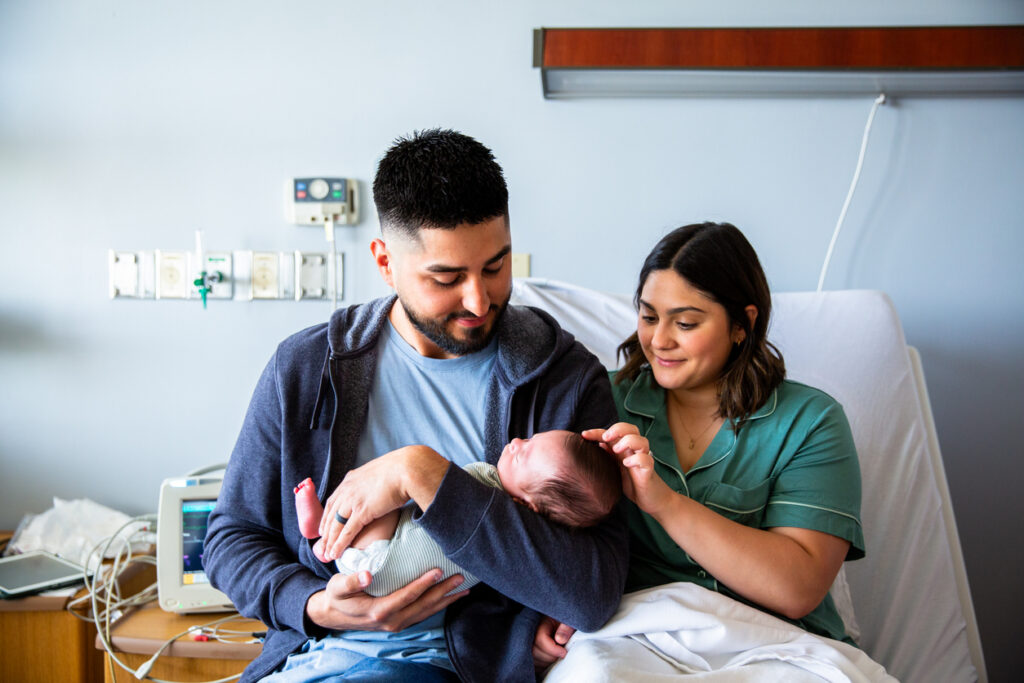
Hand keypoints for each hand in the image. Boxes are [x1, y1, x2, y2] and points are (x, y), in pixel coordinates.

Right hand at [306, 567, 467, 631]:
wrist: (333, 616)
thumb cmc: (336, 597)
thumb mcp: (337, 587)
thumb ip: (351, 581)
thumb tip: (366, 575)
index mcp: (378, 611)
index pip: (406, 596)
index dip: (423, 584)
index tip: (438, 571)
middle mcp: (391, 621)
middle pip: (423, 606)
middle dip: (443, 592)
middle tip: (461, 578)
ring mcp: (397, 624)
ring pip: (426, 612)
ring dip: (445, 601)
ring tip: (464, 589)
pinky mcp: (399, 622)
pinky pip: (423, 614)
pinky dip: (438, 606)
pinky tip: (449, 597)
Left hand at [318, 449, 413, 560]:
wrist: (406, 469)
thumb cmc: (400, 470)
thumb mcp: (378, 473)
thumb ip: (372, 481)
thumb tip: (376, 486)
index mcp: (351, 479)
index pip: (333, 500)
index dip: (327, 516)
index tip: (324, 527)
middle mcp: (347, 489)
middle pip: (330, 514)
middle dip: (325, 532)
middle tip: (321, 545)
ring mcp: (353, 500)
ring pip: (335, 524)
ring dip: (329, 541)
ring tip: (326, 555)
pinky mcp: (362, 511)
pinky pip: (347, 531)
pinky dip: (339, 544)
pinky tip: (335, 553)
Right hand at [532, 615, 575, 668]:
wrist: (566, 627)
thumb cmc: (568, 623)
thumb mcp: (569, 622)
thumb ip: (566, 628)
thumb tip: (560, 640)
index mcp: (541, 623)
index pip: (540, 639)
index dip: (553, 649)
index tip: (564, 652)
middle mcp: (531, 633)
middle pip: (534, 651)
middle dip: (550, 657)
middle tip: (562, 655)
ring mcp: (529, 643)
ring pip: (532, 659)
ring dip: (547, 662)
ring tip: (557, 656)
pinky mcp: (531, 653)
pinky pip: (533, 665)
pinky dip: (543, 666)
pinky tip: (552, 660)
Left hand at [583, 423, 674, 516]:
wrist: (652, 500)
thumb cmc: (634, 484)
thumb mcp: (617, 469)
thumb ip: (610, 456)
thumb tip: (598, 444)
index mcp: (626, 449)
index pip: (614, 433)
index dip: (598, 431)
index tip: (584, 434)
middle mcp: (635, 451)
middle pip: (632, 429)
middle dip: (617, 429)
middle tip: (605, 437)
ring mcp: (644, 460)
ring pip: (642, 440)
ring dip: (627, 441)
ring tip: (616, 450)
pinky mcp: (649, 471)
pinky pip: (647, 460)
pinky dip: (636, 459)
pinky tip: (626, 464)